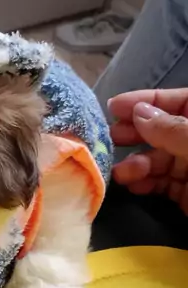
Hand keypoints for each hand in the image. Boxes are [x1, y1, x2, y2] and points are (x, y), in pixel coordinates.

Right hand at [109, 88, 187, 213]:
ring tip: (121, 173)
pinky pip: (162, 184)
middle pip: (162, 130)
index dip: (145, 101)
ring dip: (136, 164)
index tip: (113, 106)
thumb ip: (172, 129)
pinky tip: (134, 186)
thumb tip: (138, 113)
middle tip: (110, 139)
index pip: (177, 101)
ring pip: (157, 160)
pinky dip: (146, 184)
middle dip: (135, 134)